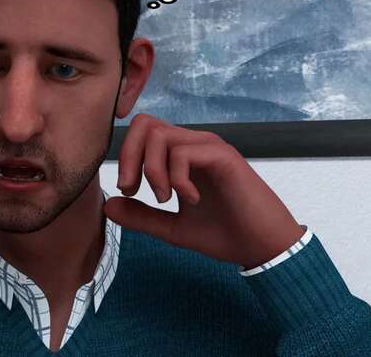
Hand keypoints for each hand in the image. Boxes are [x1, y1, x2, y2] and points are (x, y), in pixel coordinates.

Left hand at [105, 113, 304, 268]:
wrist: (262, 247)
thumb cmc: (224, 234)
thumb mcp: (171, 228)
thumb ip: (141, 216)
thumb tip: (108, 204)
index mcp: (182, 155)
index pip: (142, 130)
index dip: (125, 154)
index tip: (128, 189)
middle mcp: (194, 144)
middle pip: (144, 124)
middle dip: (129, 156)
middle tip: (132, 189)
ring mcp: (209, 147)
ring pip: (160, 136)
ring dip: (152, 170)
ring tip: (165, 199)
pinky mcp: (223, 156)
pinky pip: (183, 153)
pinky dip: (177, 179)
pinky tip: (190, 200)